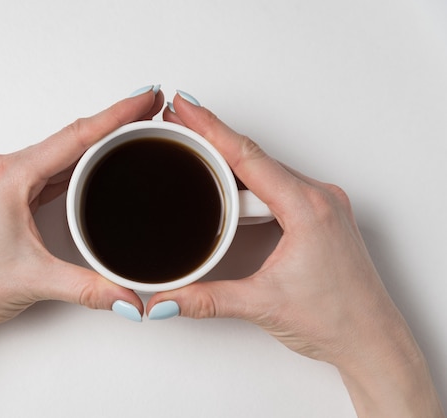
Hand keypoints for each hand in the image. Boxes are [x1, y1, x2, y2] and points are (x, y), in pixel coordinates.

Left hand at [0, 87, 162, 417]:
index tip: (146, 97)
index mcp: (10, 177)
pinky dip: (76, 162)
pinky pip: (48, 168)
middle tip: (150, 108)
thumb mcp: (34, 282)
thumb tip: (130, 297)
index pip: (76, 137)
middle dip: (113, 121)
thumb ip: (89, 288)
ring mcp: (3, 180)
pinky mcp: (5, 194)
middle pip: (70, 136)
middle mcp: (4, 169)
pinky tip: (95, 162)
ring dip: (95, 140)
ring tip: (131, 131)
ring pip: (59, 151)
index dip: (117, 114)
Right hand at [150, 92, 443, 416]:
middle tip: (179, 120)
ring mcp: (323, 205)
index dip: (211, 128)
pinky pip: (279, 184)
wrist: (372, 341)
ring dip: (231, 156)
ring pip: (267, 169)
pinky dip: (250, 177)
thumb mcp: (262, 304)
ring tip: (197, 144)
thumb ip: (207, 299)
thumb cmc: (337, 319)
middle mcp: (319, 198)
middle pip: (255, 155)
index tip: (185, 105)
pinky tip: (231, 179)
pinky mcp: (320, 216)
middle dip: (214, 135)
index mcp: (308, 208)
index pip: (248, 156)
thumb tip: (166, 299)